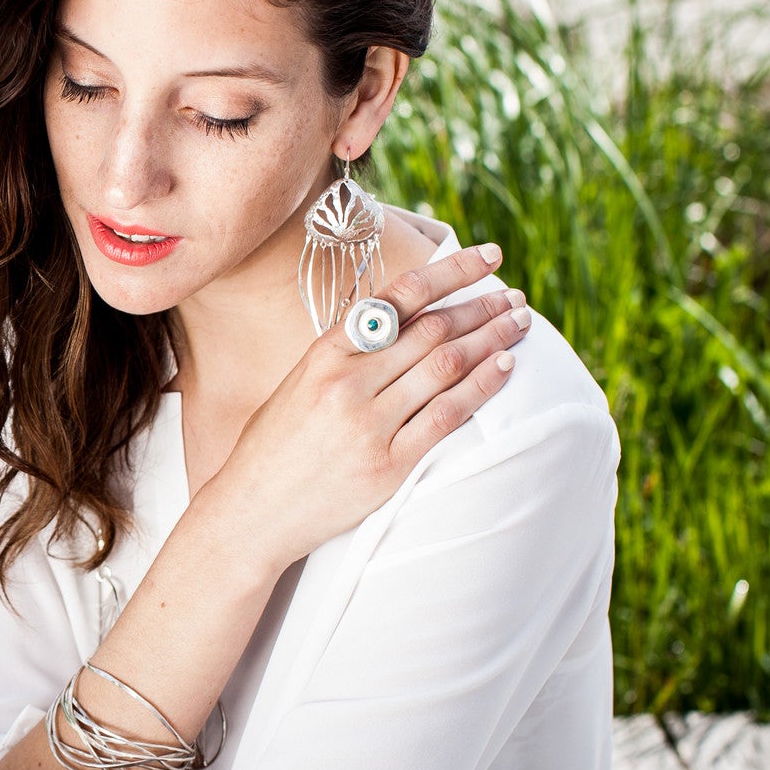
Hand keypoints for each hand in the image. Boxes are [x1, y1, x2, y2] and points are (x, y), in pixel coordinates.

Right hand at [207, 241, 530, 565]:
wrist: (251, 511)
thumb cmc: (274, 447)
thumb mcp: (300, 384)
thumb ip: (347, 355)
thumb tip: (403, 322)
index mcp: (323, 354)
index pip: (400, 296)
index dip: (453, 271)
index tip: (489, 258)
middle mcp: (346, 382)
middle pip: (432, 329)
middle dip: (481, 307)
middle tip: (513, 297)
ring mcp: (368, 424)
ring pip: (446, 366)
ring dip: (491, 340)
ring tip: (519, 323)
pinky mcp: (387, 465)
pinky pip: (446, 417)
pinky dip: (481, 388)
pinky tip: (504, 368)